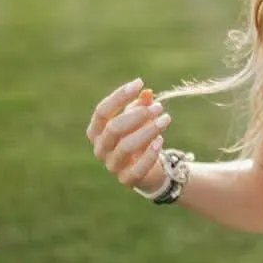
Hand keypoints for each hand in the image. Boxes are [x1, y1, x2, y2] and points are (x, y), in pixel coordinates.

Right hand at [86, 78, 170, 192]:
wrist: (147, 169)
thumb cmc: (138, 137)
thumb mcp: (139, 118)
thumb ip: (142, 105)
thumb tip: (147, 93)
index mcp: (97, 131)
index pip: (102, 111)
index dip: (119, 96)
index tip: (139, 83)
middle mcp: (100, 149)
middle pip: (113, 128)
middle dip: (137, 115)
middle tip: (158, 107)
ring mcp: (112, 166)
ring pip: (126, 147)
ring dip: (148, 130)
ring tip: (166, 118)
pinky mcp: (127, 180)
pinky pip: (137, 168)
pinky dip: (149, 154)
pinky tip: (161, 140)